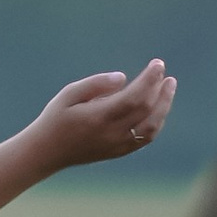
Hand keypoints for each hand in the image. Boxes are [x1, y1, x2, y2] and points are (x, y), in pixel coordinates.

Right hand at [33, 61, 174, 168]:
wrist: (47, 152)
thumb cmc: (56, 118)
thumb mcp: (68, 94)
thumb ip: (96, 84)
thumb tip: (123, 77)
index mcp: (99, 117)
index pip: (134, 97)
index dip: (150, 80)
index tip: (157, 64)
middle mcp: (111, 133)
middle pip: (146, 110)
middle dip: (159, 89)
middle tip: (164, 72)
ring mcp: (117, 146)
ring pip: (151, 127)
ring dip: (164, 106)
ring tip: (169, 87)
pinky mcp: (118, 152)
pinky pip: (145, 138)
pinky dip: (156, 121)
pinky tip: (158, 107)